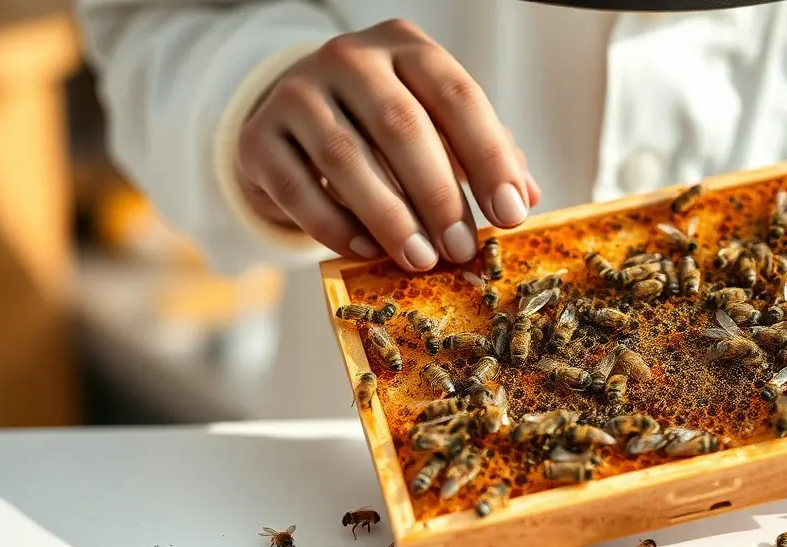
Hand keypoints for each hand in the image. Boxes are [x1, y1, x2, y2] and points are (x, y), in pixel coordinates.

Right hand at [234, 19, 541, 270]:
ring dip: (390, 217)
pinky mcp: (259, 136)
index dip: (488, 158)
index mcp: (406, 48)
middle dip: (439, 195)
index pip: (457, 96)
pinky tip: (367, 250)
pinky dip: (335, 225)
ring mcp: (297, 93)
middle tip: (462, 249)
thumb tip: (527, 196)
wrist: (293, 116)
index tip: (511, 214)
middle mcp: (349, 58)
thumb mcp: (437, 123)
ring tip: (421, 259)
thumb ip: (483, 151)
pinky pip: (299, 188)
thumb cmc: (382, 123)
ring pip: (347, 158)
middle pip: (401, 126)